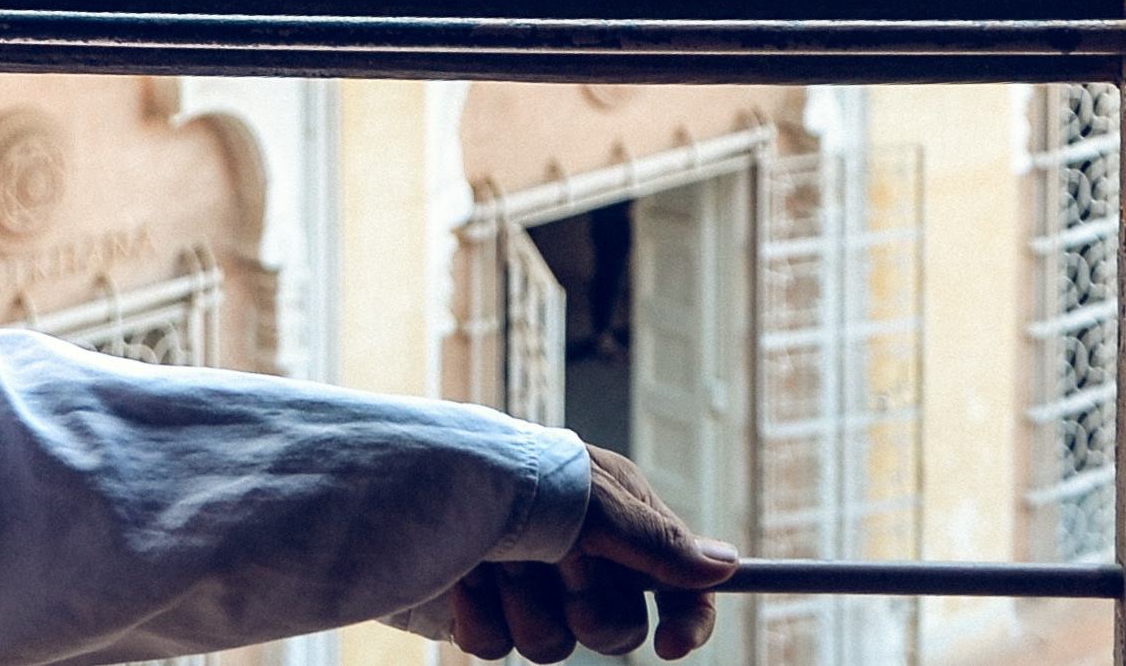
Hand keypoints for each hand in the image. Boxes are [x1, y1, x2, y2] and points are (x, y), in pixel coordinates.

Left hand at [435, 448, 739, 661]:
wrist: (398, 491)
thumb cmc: (498, 477)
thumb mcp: (585, 504)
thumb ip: (656, 541)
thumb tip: (727, 566)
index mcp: (611, 508)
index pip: (676, 575)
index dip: (685, 616)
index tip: (671, 647)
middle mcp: (573, 545)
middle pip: (618, 627)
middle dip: (586, 607)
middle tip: (556, 564)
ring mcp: (523, 579)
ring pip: (555, 645)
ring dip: (523, 609)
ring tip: (491, 560)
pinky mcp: (477, 606)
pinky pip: (498, 648)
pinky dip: (479, 618)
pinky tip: (458, 578)